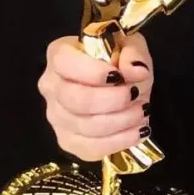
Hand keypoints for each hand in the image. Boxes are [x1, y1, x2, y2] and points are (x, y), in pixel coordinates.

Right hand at [38, 33, 153, 160]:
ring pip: (84, 127)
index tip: (119, 77)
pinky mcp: (68, 141)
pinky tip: (137, 130)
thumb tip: (136, 71)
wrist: (122, 85)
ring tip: (142, 111)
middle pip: (75, 100)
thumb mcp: (131, 45)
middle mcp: (51, 86)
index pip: (64, 63)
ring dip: (120, 121)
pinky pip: (89, 149)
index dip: (92, 73)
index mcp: (59, 54)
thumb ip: (133, 53)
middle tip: (135, 94)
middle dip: (112, 100)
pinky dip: (118, 142)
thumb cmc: (120, 60)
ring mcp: (56, 117)